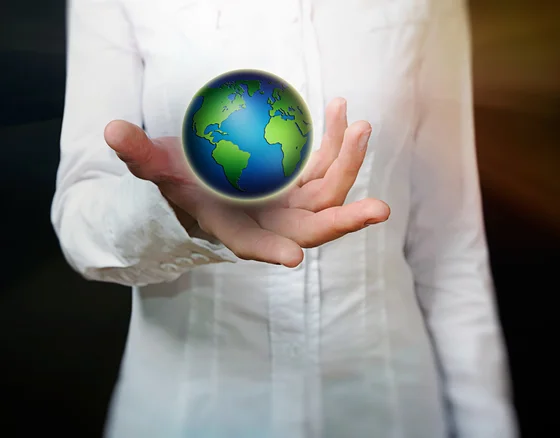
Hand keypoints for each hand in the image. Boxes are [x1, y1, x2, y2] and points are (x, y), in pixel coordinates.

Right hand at [104, 98, 389, 266]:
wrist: (208, 181)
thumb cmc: (182, 182)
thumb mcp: (159, 169)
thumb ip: (140, 155)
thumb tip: (113, 131)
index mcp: (234, 228)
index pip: (251, 245)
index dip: (268, 250)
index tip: (290, 259)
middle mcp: (270, 223)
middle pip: (311, 230)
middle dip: (342, 221)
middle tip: (377, 211)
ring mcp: (291, 204)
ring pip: (328, 193)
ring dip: (347, 165)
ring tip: (357, 126)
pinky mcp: (303, 184)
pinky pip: (326, 167)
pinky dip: (337, 144)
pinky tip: (340, 113)